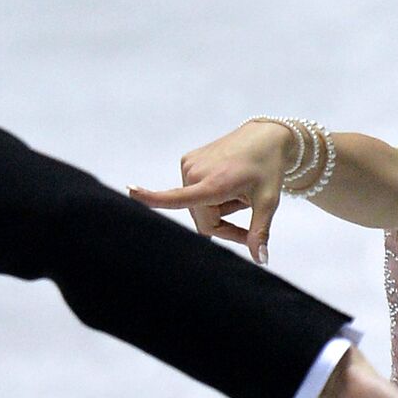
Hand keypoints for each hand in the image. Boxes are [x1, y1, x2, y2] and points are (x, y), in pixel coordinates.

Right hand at [129, 120, 293, 263]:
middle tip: (249, 210)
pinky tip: (228, 181)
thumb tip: (260, 260)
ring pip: (197, 206)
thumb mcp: (268, 201)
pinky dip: (210, 194)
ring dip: (217, 207)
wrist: (266, 137)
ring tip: (239, 190)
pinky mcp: (187, 160)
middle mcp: (195, 174)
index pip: (178, 198)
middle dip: (223, 222)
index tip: (128, 192)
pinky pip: (194, 191)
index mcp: (213, 184)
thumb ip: (259, 231)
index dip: (152, 199)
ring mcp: (189, 165)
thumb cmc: (269, 169)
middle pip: (201, 219)